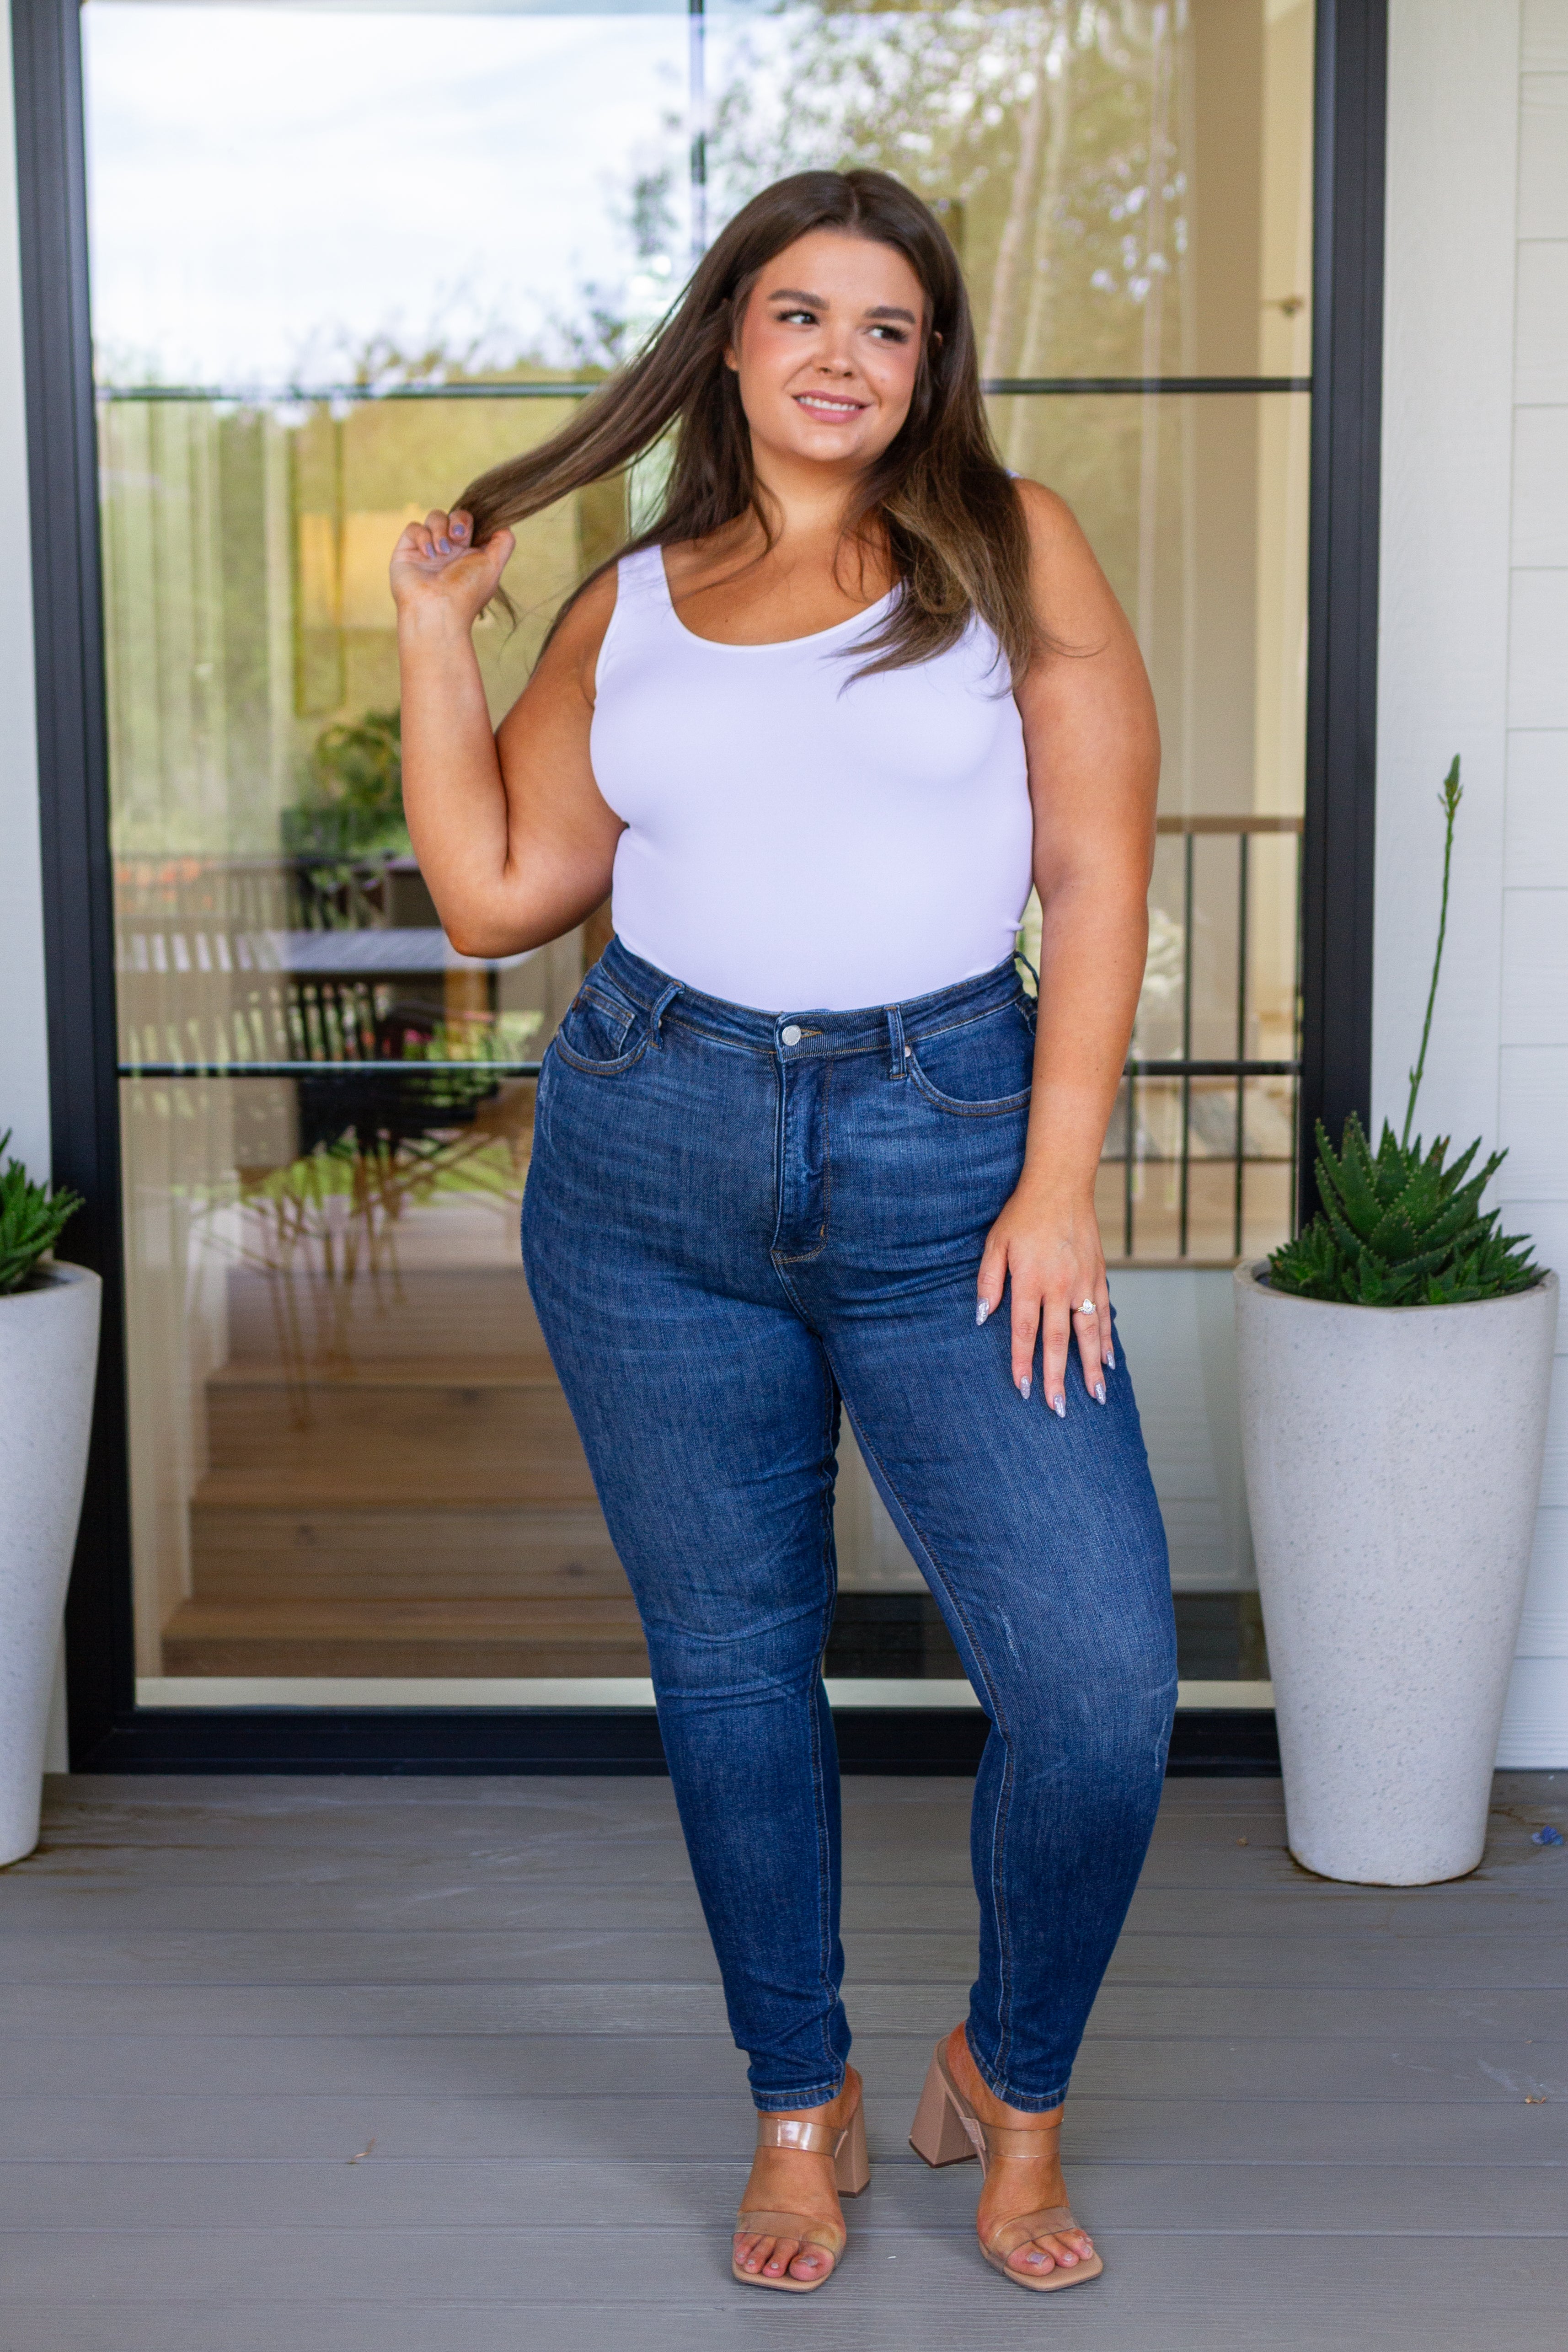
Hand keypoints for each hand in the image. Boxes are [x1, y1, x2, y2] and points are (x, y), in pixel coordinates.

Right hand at [389, 507, 513, 631]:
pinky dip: (423, 537)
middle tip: (459, 537)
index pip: (473, 523)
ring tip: (443, 552)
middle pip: (455, 514)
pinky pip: (414, 527)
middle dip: (459, 520)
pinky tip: (429, 555)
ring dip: (441, 530)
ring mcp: (428, 549)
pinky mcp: (407, 551)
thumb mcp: (494, 565)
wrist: (438, 611)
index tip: (474, 534)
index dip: (474, 521)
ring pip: (435, 516)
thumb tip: (503, 522)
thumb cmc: (467, 592)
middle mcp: (450, 551)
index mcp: (470, 554)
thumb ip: (504, 542)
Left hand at [976, 1181, 1112, 1415]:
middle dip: (1058, 1377)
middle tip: (1060, 1409)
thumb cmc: (1022, 1214)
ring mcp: (1083, 1282)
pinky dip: (1108, 1339)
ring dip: (1092, 1367)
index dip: (1024, 1362)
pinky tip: (1110, 1361)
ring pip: (1089, 1332)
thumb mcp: (995, 1243)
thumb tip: (979, 1317)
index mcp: (1030, 1280)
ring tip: (1096, 1396)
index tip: (1024, 1389)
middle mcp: (1059, 1285)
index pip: (1024, 1331)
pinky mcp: (1098, 1275)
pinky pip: (1104, 1314)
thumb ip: (988, 1282)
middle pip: (1058, 1340)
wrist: (1061, 1184)